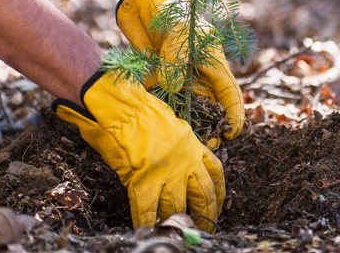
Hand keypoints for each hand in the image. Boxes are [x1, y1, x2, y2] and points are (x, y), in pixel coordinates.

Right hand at [53, 69, 224, 231]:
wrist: (120, 107)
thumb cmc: (138, 109)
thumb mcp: (169, 123)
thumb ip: (178, 144)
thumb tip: (176, 161)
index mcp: (192, 144)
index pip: (214, 172)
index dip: (218, 193)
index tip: (218, 204)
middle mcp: (184, 161)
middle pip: (203, 195)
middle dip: (204, 215)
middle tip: (203, 228)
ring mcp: (166, 173)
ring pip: (177, 207)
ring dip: (177, 222)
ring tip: (177, 232)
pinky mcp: (144, 181)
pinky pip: (148, 210)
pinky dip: (147, 223)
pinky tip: (148, 230)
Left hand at [116, 0, 243, 147]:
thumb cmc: (173, 10)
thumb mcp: (178, 34)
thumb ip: (176, 63)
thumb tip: (172, 90)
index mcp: (213, 63)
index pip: (229, 95)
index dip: (233, 116)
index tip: (230, 134)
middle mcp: (198, 73)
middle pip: (208, 107)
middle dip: (208, 128)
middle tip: (203, 147)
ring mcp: (178, 74)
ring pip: (184, 105)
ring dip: (182, 121)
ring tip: (180, 139)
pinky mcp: (158, 74)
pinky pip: (160, 95)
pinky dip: (156, 104)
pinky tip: (151, 112)